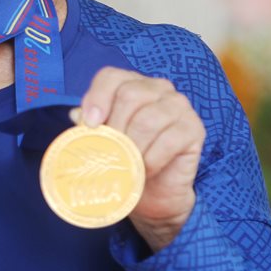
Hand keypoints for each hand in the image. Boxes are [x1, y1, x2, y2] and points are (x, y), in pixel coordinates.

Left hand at [77, 67, 204, 250]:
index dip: (97, 97)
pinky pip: (169, 140)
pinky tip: (146, 171)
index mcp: (132, 84)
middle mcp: (158, 88)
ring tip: (128, 164)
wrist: (154, 194)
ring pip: (148, 119)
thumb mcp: (103, 140)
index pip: (111, 77)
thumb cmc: (127, 161)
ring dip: (132, 147)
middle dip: (115, 128)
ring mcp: (179, 105)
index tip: (89, 124)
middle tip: (110, 152)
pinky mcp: (194, 128)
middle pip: (129, 95)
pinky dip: (151, 160)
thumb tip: (76, 115)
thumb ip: (91, 125)